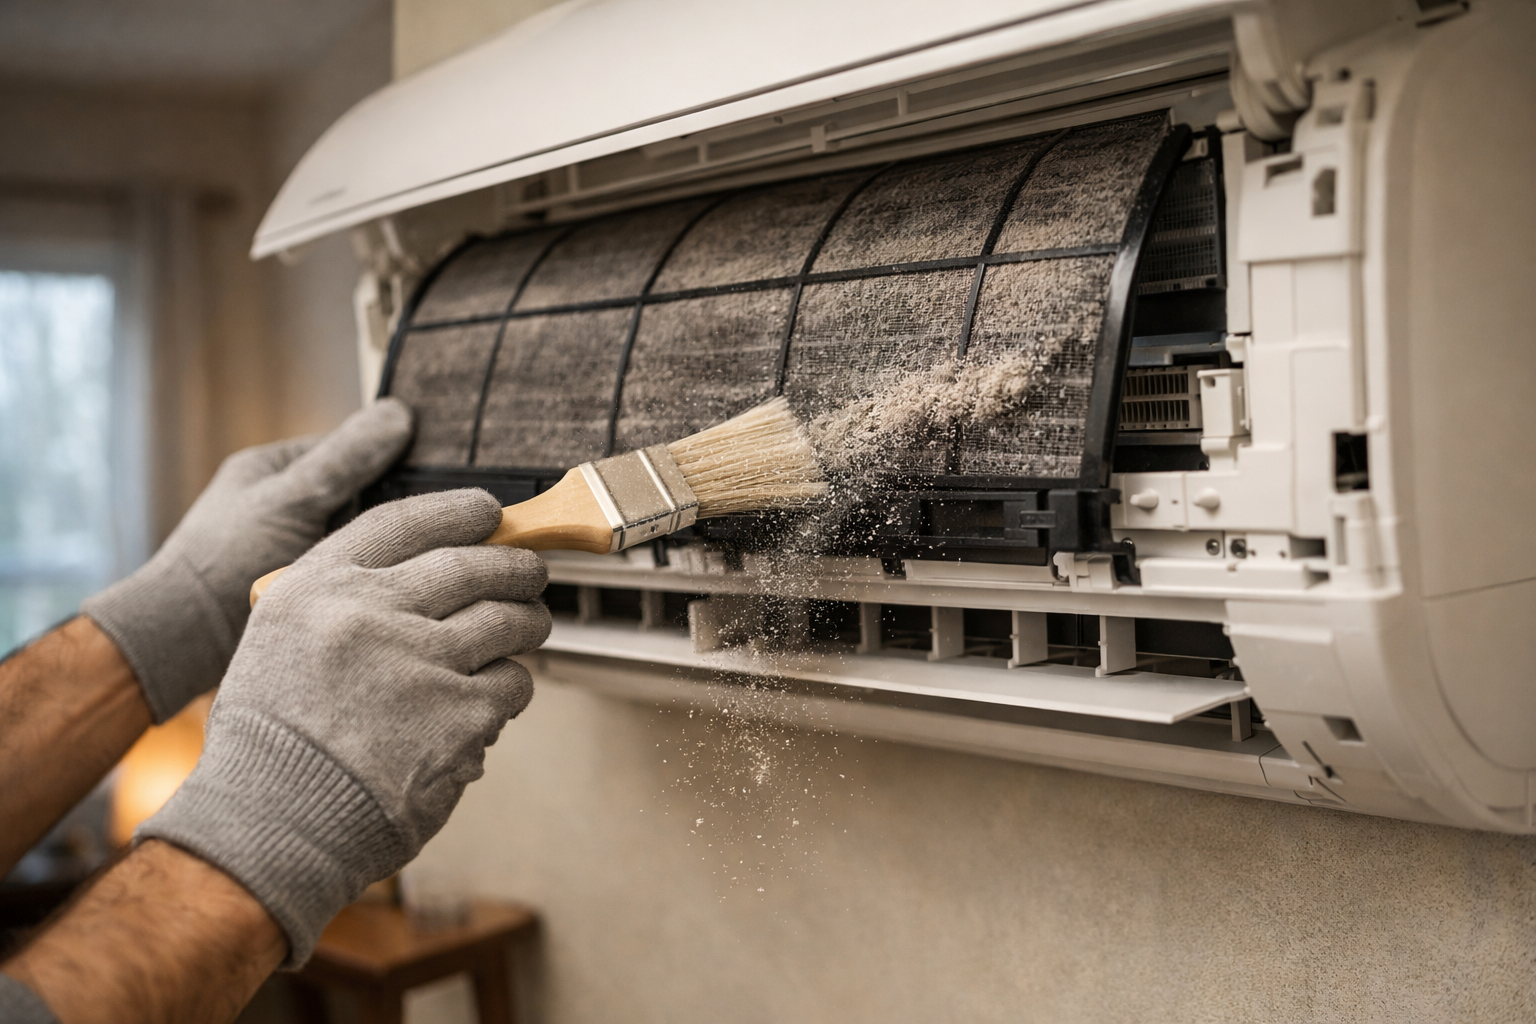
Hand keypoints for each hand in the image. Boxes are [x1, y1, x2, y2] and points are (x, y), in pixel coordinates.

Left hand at [81, 399, 413, 721]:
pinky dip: (376, 576)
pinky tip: (406, 582)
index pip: (353, 449)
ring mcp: (297, 547)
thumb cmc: (223, 561)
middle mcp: (288, 504)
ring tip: (435, 553)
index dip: (398, 459)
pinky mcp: (307, 587)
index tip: (443, 475)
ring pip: (363, 537)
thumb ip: (345, 461)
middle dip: (398, 507)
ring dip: (390, 547)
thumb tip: (400, 414)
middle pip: (363, 494)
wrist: (180, 642)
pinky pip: (355, 572)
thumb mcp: (291, 499)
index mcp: (277, 468)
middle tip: (447, 519)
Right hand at [137, 489, 550, 964]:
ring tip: (528, 629)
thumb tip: (424, 578)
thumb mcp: (279, 640)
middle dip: (514, 567)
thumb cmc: (272, 742)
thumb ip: (343, 601)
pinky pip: (512, 683)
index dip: (457, 511)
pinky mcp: (460, 713)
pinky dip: (511, 689)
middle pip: (471, 566)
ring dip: (527, 623)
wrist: (274, 823)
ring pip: (506, 621)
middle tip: (530, 573)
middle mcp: (370, 613)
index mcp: (318, 588)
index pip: (403, 522)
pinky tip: (495, 700)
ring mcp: (420, 661)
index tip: (488, 510)